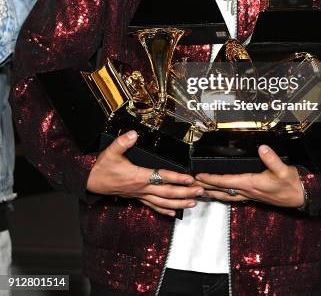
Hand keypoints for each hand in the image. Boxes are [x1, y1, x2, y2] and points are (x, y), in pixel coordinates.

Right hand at [87, 130, 204, 216]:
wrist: (91, 182)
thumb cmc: (102, 168)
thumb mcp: (110, 152)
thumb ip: (123, 142)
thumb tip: (134, 134)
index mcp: (138, 177)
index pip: (162, 177)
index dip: (177, 178)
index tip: (190, 178)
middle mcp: (141, 188)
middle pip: (167, 193)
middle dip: (185, 193)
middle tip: (200, 191)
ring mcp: (140, 194)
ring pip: (163, 202)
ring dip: (180, 203)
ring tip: (193, 202)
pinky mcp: (137, 197)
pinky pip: (153, 206)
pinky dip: (165, 210)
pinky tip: (174, 213)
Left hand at [195, 145, 304, 207]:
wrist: (300, 196)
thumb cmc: (291, 184)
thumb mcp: (283, 170)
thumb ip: (272, 159)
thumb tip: (262, 148)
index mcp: (252, 183)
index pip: (226, 182)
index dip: (211, 179)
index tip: (199, 176)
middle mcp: (248, 191)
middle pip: (222, 190)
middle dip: (206, 187)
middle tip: (192, 185)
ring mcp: (251, 195)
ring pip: (227, 195)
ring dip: (213, 192)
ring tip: (201, 190)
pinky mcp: (254, 196)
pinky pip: (234, 196)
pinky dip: (224, 194)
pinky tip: (222, 194)